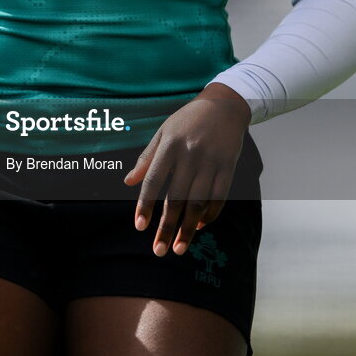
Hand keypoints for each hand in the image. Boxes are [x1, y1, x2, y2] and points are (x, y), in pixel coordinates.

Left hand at [123, 83, 251, 256]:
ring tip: (179, 249)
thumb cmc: (188, 120)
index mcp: (169, 145)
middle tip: (159, 250)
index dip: (145, 204)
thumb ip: (146, 158)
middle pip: (176, 197)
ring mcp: (211, 162)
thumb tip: (127, 182)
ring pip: (197, 202)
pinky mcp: (228, 167)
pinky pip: (219, 197)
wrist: (224, 105)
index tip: (140, 226)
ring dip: (187, 228)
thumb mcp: (163, 132)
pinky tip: (198, 227)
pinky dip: (209, 215)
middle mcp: (190, 154)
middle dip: (167, 226)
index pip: (153, 180)